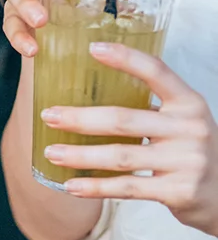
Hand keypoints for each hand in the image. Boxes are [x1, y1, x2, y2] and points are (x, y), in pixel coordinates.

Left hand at [40, 43, 217, 237]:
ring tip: (51, 152)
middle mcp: (190, 128)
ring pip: (120, 156)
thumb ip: (148, 106)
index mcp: (189, 103)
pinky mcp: (179, 191)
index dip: (125, 58)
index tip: (92, 48)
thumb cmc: (189, 150)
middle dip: (80, 118)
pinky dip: (95, 187)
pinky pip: (127, 187)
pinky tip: (71, 186)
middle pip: (124, 119)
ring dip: (80, 155)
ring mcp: (187, 161)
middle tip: (48, 115)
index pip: (156, 72)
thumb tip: (86, 90)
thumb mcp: (180, 121)